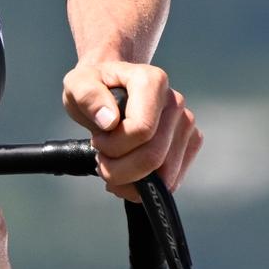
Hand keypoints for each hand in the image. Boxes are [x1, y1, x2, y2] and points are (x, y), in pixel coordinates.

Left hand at [62, 61, 200, 200]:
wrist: (109, 89)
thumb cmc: (94, 87)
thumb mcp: (77, 84)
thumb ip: (88, 96)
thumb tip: (109, 121)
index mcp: (151, 81)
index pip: (141, 130)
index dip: (114, 146)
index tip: (97, 141)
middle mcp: (174, 101)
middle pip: (153, 156)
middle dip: (120, 169)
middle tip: (101, 160)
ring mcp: (186, 123)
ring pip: (165, 174)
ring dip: (131, 180)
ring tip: (112, 166)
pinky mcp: (190, 142)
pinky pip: (172, 179)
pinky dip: (147, 186)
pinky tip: (128, 175)